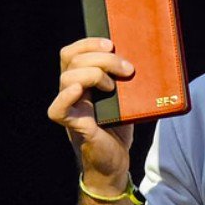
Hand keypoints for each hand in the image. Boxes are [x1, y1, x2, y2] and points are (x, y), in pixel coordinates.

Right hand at [48, 38, 134, 194]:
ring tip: (114, 86)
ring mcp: (71, 107)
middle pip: (73, 60)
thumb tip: (145, 54)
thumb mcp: (126, 96)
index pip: (73, 52)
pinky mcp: (74, 125)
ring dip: (94, 74)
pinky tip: (78, 90)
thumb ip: (125, 77)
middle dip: (102, 58)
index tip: (111, 44)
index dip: (88, 43)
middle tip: (127, 69)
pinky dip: (66, 96)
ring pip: (68, 78)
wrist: (117, 160)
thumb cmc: (121, 126)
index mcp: (82, 80)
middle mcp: (72, 91)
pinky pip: (58, 108)